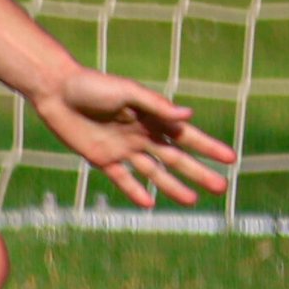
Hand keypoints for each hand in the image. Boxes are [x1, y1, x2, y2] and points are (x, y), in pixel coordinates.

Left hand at [32, 68, 236, 208]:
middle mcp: (141, 135)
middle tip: (221, 187)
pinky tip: (151, 203)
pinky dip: (136, 191)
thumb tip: (188, 115)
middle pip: (176, 158)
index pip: (187, 136)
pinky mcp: (102, 158)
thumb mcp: (126, 92)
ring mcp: (123, 148)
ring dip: (173, 186)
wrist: (56, 91)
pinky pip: (123, 179)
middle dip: (198, 172)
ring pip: (154, 172)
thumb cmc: (93, 85)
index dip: (209, 148)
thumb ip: (156, 105)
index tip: (231, 159)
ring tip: (193, 201)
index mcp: (151, 117)